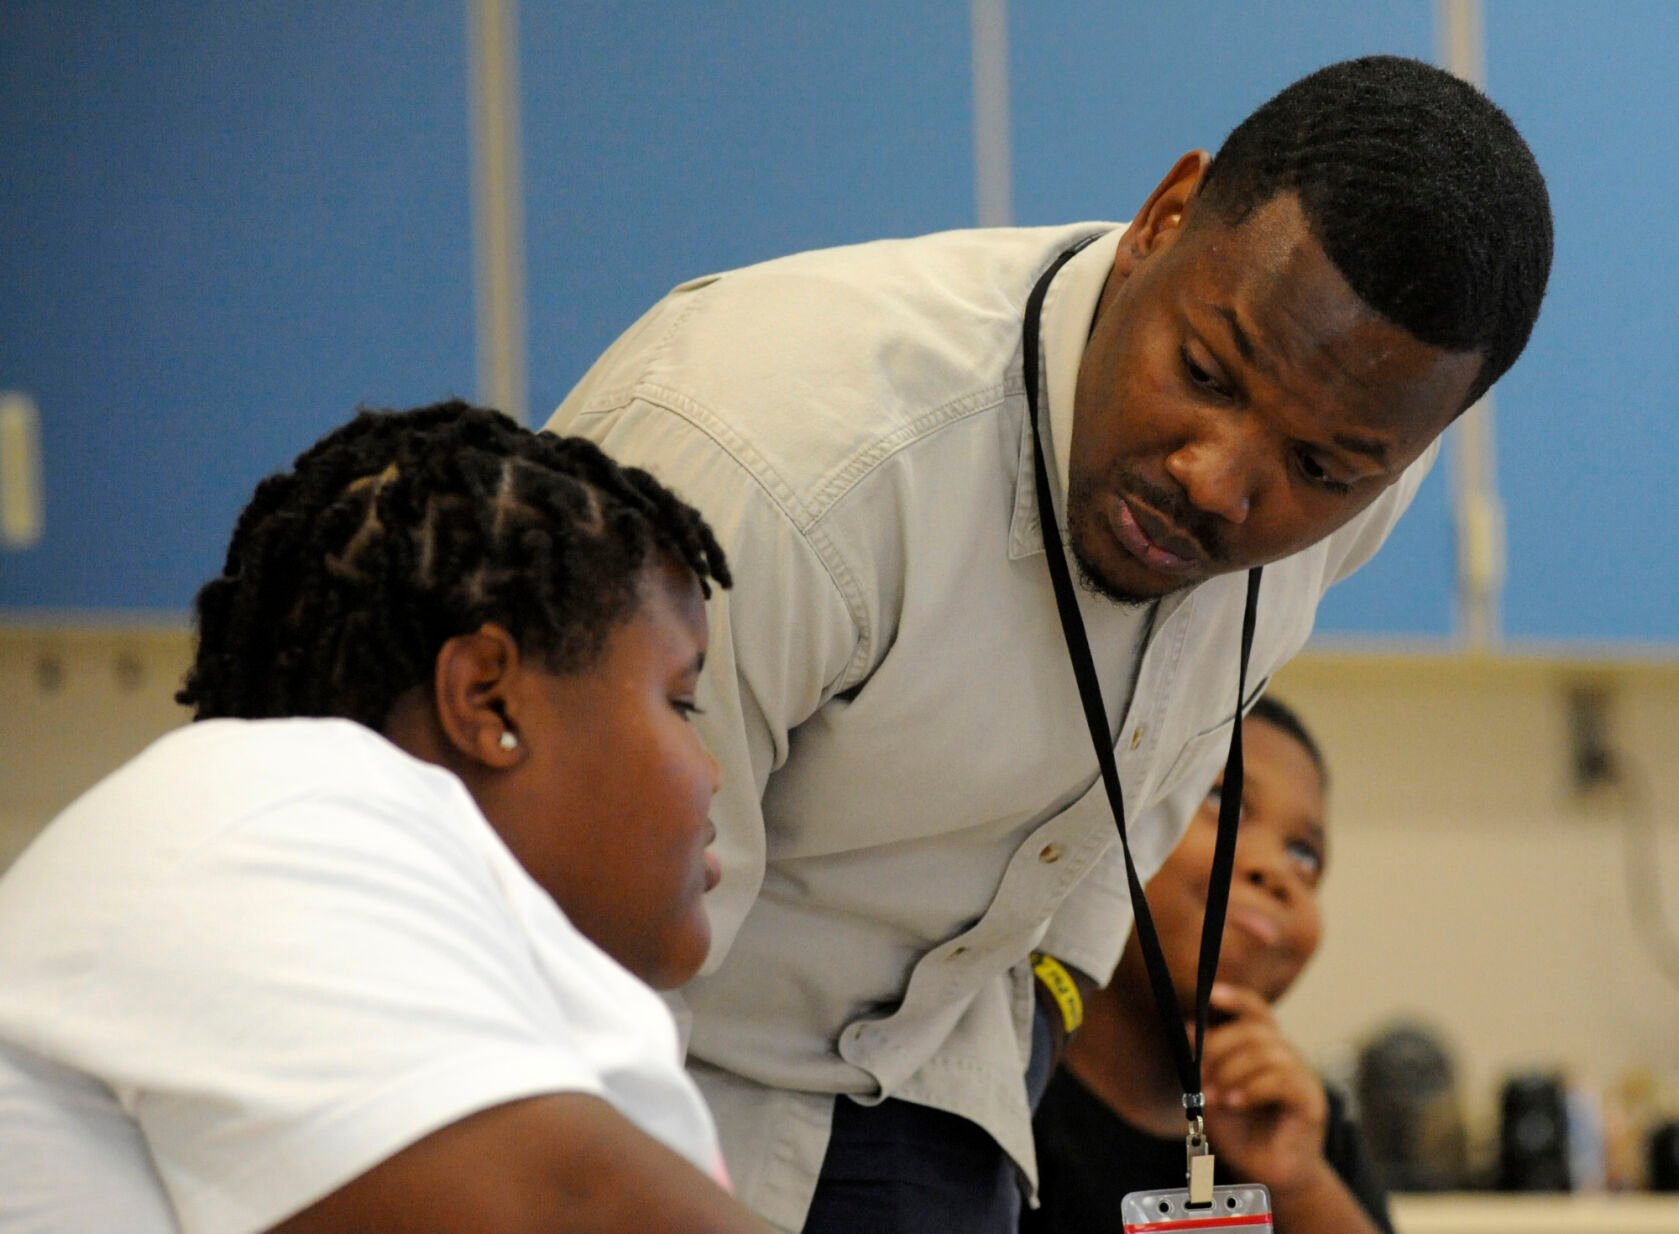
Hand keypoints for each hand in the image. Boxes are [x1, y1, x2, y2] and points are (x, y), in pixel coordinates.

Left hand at [1195, 983, 1330, 1199]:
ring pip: (1266, 1053)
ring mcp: (1302, 1076)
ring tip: (1213, 1098)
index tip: (1210, 995)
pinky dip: (1251, 1089)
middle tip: (1202, 1077)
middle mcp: (1286, 1055)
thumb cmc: (1242, 1131)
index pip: (1257, 1010)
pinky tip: (1233, 1103)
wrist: (1269, 1174)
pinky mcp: (1311, 1100)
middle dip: (1219, 1048)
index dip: (1236, 998)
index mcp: (1265, 1047)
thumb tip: (1190, 1028)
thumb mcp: (1215, 1091)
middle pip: (1254, 1030)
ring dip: (1231, 1073)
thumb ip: (1206, 1062)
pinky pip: (1281, 1081)